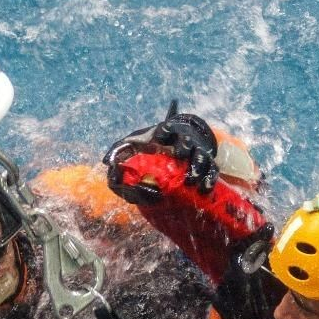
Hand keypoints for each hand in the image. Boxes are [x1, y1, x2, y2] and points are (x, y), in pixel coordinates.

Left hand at [103, 100, 219, 202]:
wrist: (179, 144)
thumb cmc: (154, 143)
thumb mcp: (137, 142)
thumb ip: (121, 150)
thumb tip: (105, 161)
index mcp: (167, 132)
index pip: (167, 128)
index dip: (165, 131)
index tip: (159, 136)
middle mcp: (185, 141)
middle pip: (188, 143)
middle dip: (185, 149)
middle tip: (180, 157)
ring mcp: (198, 153)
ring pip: (203, 158)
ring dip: (198, 169)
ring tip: (191, 182)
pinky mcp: (207, 165)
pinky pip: (212, 172)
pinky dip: (209, 180)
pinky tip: (204, 190)